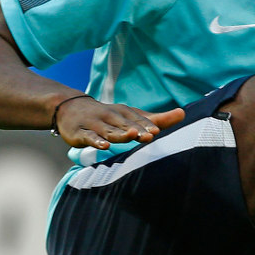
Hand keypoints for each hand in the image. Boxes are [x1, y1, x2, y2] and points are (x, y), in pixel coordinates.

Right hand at [55, 96, 184, 148]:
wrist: (72, 108)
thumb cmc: (109, 115)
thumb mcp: (131, 115)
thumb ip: (156, 118)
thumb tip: (182, 113)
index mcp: (125, 113)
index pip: (139, 120)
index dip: (148, 125)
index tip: (158, 130)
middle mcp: (112, 116)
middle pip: (127, 124)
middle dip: (138, 129)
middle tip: (151, 135)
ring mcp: (96, 125)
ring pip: (110, 130)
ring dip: (120, 133)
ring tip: (131, 135)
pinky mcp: (82, 134)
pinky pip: (90, 138)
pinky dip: (97, 141)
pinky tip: (104, 146)